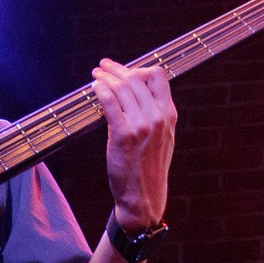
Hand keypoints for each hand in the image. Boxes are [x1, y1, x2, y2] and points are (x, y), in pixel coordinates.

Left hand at [91, 59, 176, 228]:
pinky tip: (94, 88)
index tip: (125, 71)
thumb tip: (137, 92)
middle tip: (103, 67)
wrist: (143, 196)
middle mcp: (158, 117)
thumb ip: (156, 114)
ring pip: (121, 88)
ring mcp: (141, 125)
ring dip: (105, 77)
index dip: (139, 69)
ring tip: (96, 75)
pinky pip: (110, 102)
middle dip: (116, 69)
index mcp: (169, 114)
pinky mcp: (123, 135)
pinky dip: (100, 90)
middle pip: (136, 78)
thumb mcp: (163, 138)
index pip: (158, 76)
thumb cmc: (149, 167)